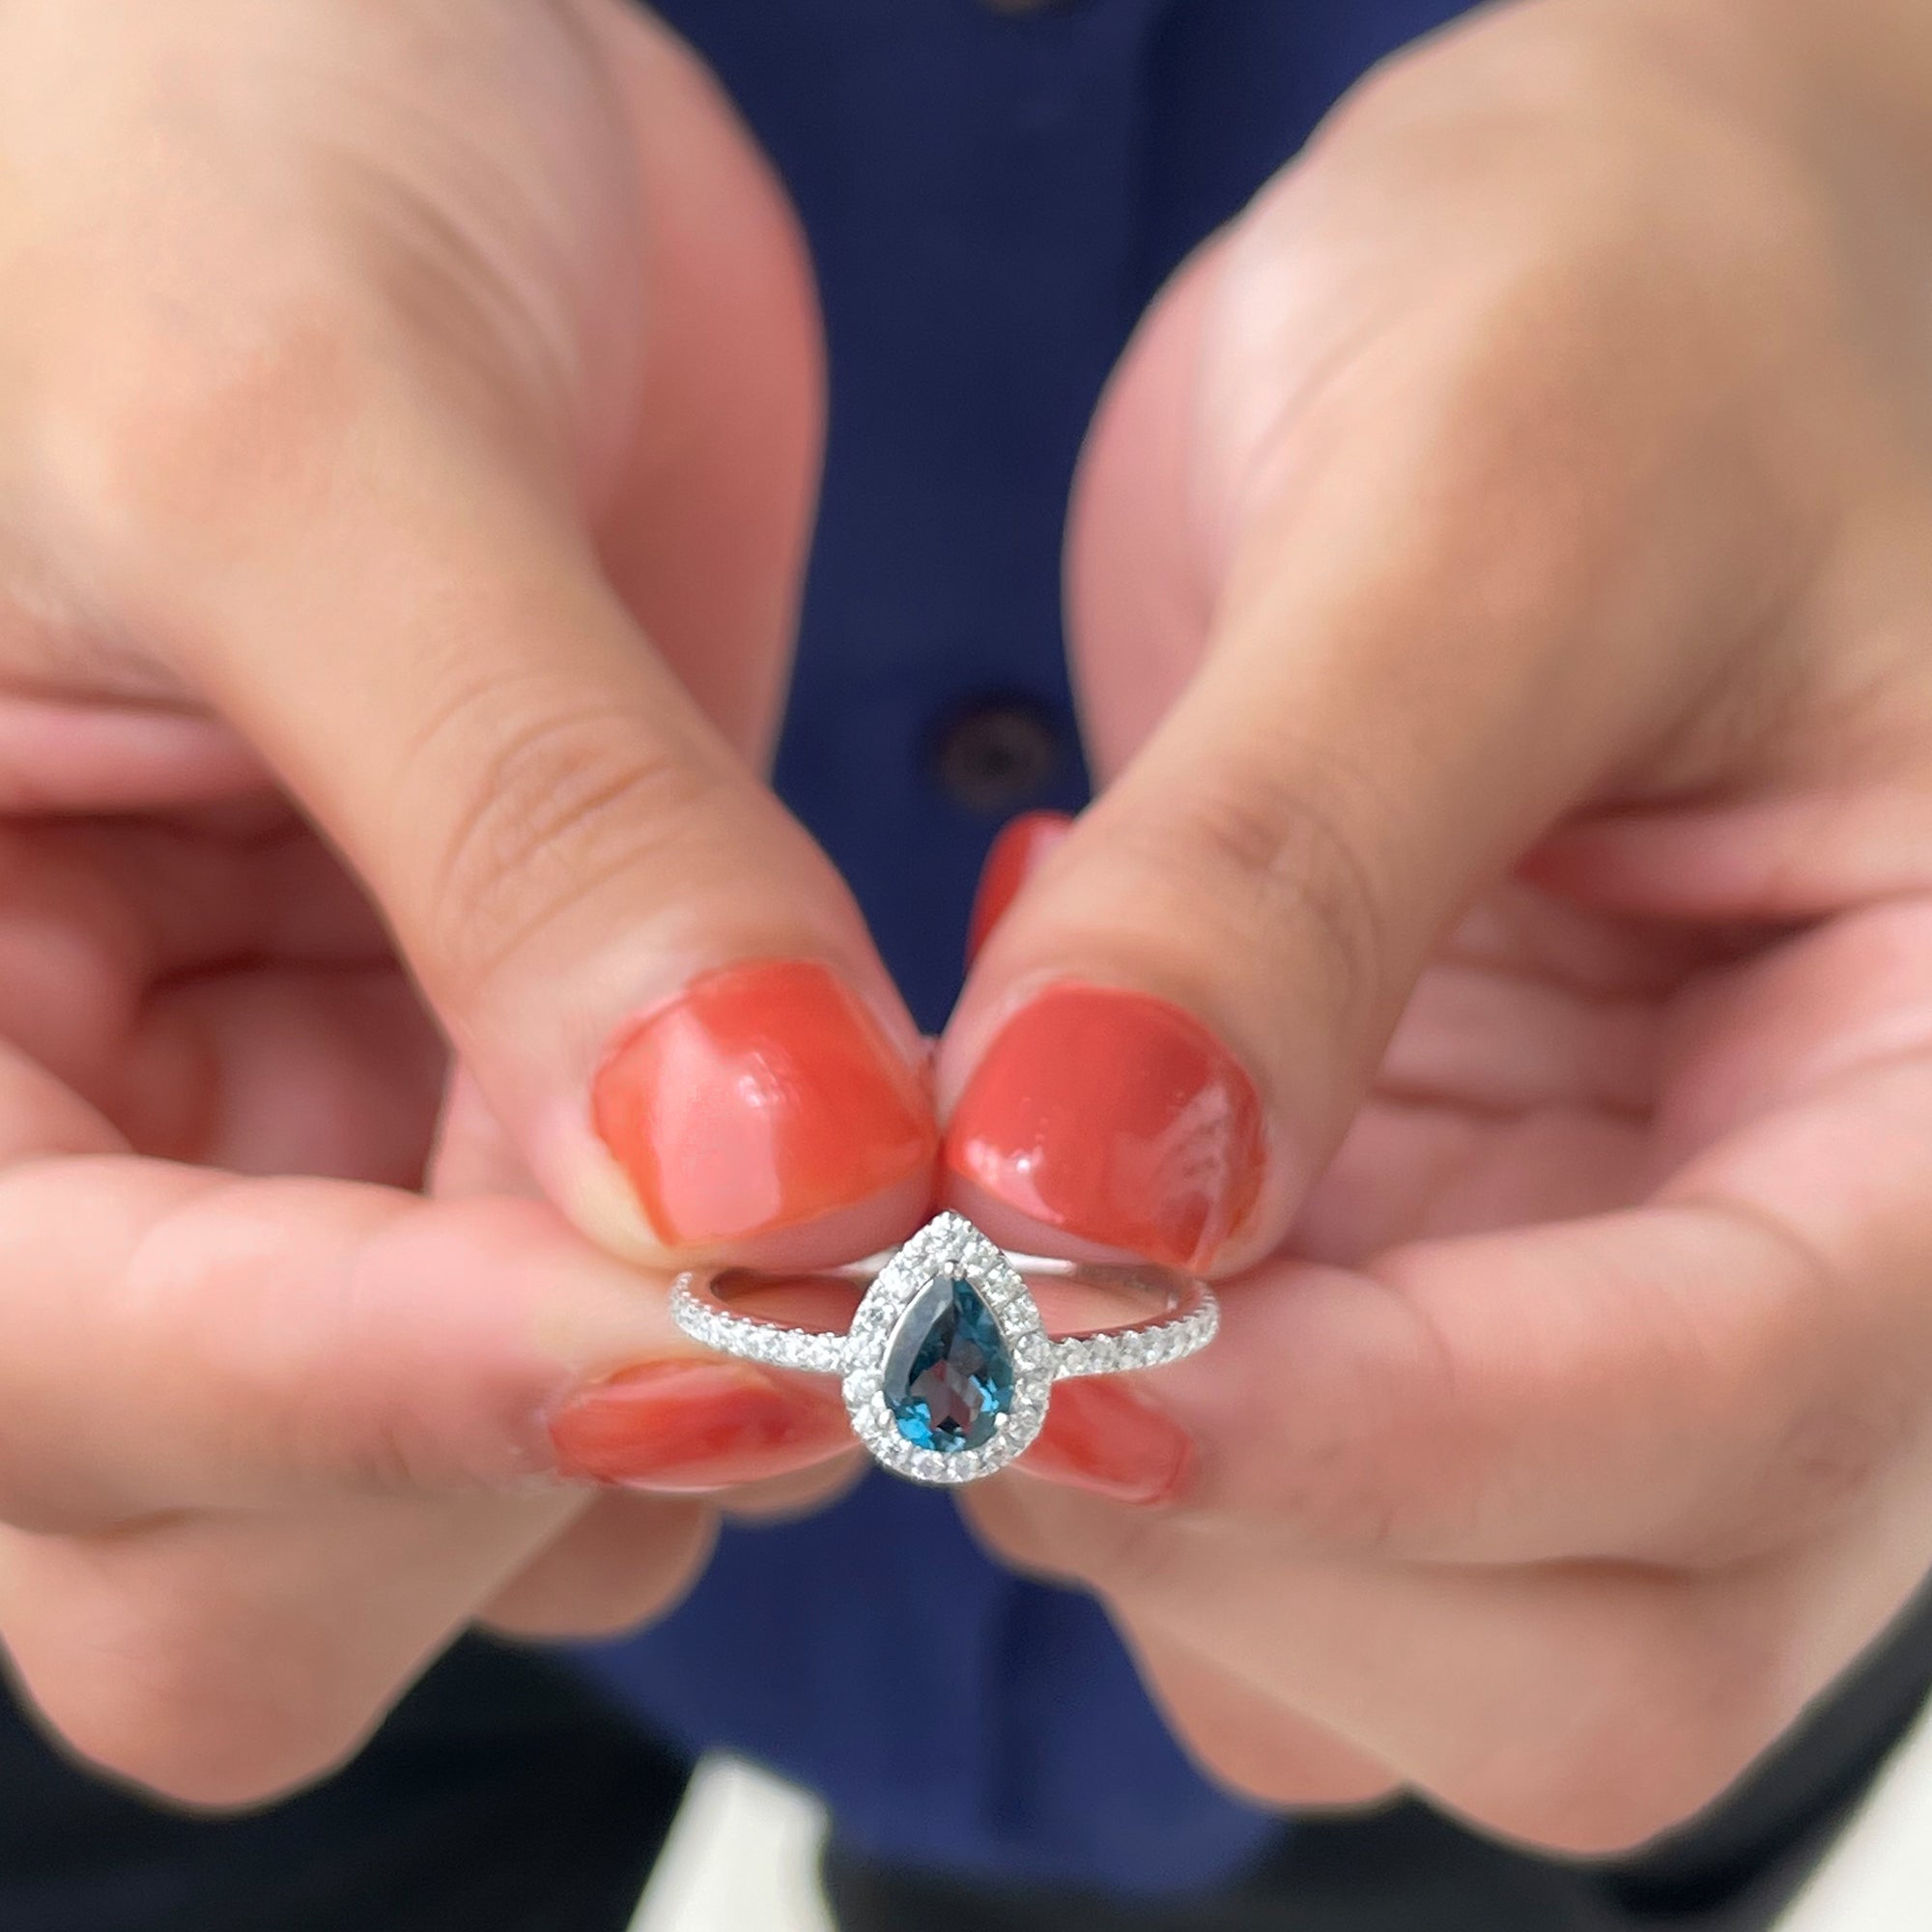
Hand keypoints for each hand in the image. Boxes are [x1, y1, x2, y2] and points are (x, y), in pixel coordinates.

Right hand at [0, 0, 922, 1803]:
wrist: (304, 36)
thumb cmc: (158, 92)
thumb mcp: (288, 411)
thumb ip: (528, 823)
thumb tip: (767, 1179)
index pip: (66, 1379)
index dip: (386, 1395)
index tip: (731, 1322)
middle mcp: (49, 1147)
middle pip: (239, 1554)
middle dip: (530, 1443)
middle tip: (821, 1257)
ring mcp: (279, 1147)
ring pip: (463, 1495)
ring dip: (676, 1390)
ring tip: (842, 1157)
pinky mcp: (479, 1093)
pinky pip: (629, 1338)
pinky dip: (755, 1288)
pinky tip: (840, 1118)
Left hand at [943, 0, 1931, 1851]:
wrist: (1601, 263)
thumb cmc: (1648, 284)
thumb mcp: (1491, 497)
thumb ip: (1296, 857)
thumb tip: (1073, 1175)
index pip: (1744, 1413)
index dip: (1388, 1435)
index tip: (1059, 1343)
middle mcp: (1825, 1255)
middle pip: (1586, 1656)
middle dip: (1248, 1529)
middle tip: (977, 1292)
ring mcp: (1616, 1292)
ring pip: (1411, 1640)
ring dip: (1152, 1512)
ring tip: (1002, 1199)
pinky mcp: (1442, 1268)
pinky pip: (1269, 1513)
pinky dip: (1108, 1434)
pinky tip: (1038, 1185)